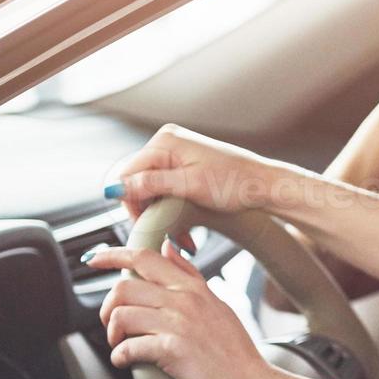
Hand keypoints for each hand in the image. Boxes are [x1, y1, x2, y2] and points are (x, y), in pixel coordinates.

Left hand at [88, 240, 268, 378]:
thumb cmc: (236, 356)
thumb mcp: (217, 306)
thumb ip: (190, 277)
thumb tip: (168, 249)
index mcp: (194, 288)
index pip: (145, 257)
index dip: (112, 255)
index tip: (94, 259)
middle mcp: (185, 300)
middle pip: (124, 286)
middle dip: (107, 307)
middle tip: (113, 326)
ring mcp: (179, 323)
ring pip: (122, 314)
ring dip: (112, 334)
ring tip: (122, 346)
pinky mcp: (172, 350)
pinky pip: (128, 346)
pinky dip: (120, 356)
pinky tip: (127, 362)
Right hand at [105, 124, 293, 242]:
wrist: (264, 185)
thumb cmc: (234, 184)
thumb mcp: (189, 186)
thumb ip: (151, 184)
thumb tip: (114, 188)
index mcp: (165, 141)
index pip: (127, 173)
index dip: (131, 202)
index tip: (146, 225)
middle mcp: (167, 142)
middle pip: (137, 181)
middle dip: (149, 211)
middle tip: (166, 235)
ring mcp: (176, 152)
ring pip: (151, 188)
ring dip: (162, 215)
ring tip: (181, 237)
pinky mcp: (185, 165)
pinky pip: (165, 188)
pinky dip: (172, 209)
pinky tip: (184, 228)